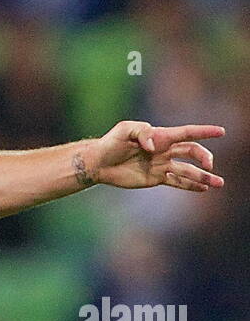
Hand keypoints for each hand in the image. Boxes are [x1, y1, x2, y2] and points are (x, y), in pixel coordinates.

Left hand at [90, 121, 224, 191]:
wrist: (99, 162)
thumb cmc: (111, 142)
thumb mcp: (125, 130)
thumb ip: (142, 133)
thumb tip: (154, 147)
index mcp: (161, 136)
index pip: (187, 133)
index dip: (204, 132)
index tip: (221, 132)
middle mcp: (165, 150)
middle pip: (191, 152)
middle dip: (204, 158)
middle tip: (211, 166)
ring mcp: (161, 165)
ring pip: (188, 170)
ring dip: (203, 177)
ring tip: (219, 184)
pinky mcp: (154, 178)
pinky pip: (176, 182)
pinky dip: (190, 186)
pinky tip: (203, 189)